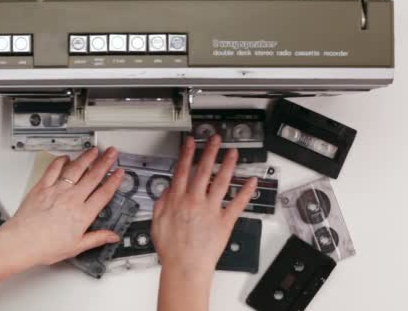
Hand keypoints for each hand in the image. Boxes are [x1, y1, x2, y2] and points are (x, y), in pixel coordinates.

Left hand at [0, 147, 124, 268]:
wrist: (20, 243)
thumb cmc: (44, 247)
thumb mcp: (76, 247)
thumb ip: (97, 238)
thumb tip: (112, 237)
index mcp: (82, 214)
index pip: (104, 193)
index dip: (114, 181)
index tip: (120, 173)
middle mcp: (72, 199)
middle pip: (93, 176)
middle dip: (105, 162)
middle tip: (112, 153)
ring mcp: (57, 190)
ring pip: (75, 169)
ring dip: (86, 158)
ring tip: (94, 150)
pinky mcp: (42, 187)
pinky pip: (53, 169)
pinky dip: (61, 161)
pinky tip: (66, 157)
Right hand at [152, 135, 256, 275]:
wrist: (185, 267)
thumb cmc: (171, 249)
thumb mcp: (156, 222)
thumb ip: (161, 203)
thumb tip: (166, 189)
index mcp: (178, 200)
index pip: (182, 170)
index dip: (187, 153)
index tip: (191, 142)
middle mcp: (195, 201)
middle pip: (203, 171)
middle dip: (210, 152)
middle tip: (215, 140)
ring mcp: (211, 210)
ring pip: (221, 182)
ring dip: (228, 165)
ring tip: (233, 153)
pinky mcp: (224, 222)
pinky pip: (237, 204)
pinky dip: (245, 192)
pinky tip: (251, 182)